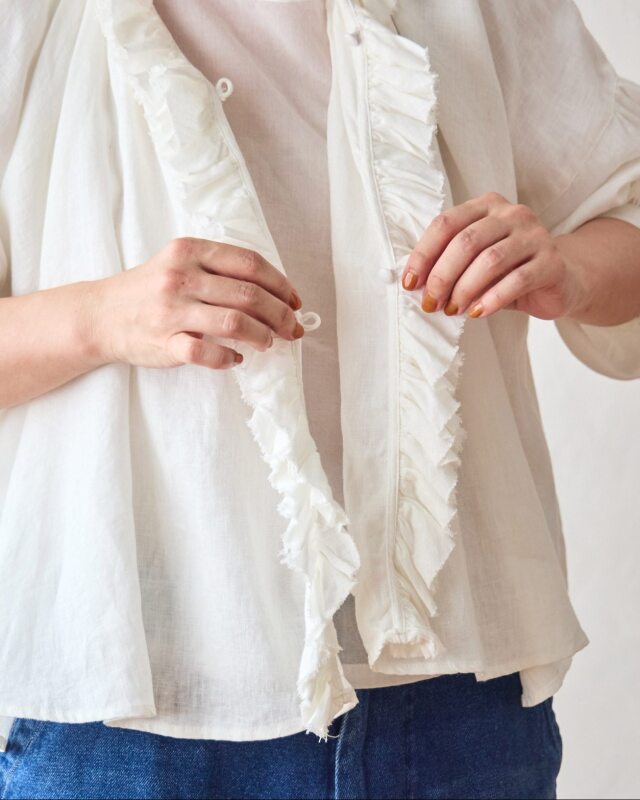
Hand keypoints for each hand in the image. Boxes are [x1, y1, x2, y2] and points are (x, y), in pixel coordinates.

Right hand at [91, 237, 303, 369]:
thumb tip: (273, 291)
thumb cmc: (149, 289)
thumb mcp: (180, 263)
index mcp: (191, 251)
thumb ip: (219, 270)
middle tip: (293, 328)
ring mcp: (172, 310)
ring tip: (270, 342)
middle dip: (280, 314)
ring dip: (262, 335)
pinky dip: (228, 357)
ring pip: (234, 322)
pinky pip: (205, 352)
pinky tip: (236, 358)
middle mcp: (181, 277)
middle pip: (249, 294)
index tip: (295, 300)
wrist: (101, 315)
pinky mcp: (164, 342)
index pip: (249, 263)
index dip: (280, 284)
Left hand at [400, 191, 586, 319]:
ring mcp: (535, 235)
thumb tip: (415, 285)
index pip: (445, 224)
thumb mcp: (475, 263)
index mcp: (486, 207)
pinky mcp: (552, 262)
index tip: (410, 283)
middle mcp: (512, 214)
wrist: (562, 280)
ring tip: (452, 310)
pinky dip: (492, 299)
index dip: (423, 255)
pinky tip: (477, 312)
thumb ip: (450, 264)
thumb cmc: (509, 271)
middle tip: (431, 303)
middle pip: (466, 242)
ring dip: (464, 289)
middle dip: (441, 277)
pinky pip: (517, 280)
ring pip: (490, 260)